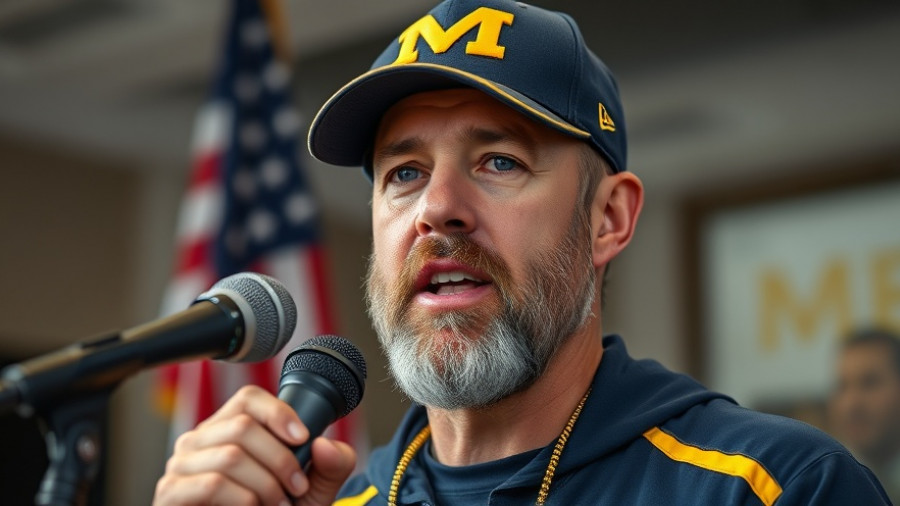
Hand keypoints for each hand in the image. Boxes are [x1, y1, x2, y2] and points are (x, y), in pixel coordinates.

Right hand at [153, 385, 355, 505]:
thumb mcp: (313, 491)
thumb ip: (331, 466)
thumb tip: (325, 444)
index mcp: (228, 429)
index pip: (248, 398)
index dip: (278, 412)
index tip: (303, 438)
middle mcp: (201, 440)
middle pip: (243, 427)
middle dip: (281, 459)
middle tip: (297, 488)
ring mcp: (181, 465)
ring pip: (231, 455)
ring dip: (265, 484)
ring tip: (278, 505)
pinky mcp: (171, 493)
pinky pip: (212, 483)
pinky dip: (244, 499)